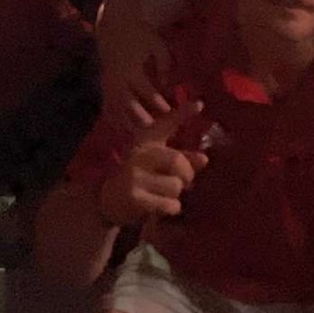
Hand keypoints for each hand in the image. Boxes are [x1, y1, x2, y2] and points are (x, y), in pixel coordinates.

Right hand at [97, 99, 206, 225]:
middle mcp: (139, 154)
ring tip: (163, 196)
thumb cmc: (141, 179)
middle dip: (187, 175)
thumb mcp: (158, 165)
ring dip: (176, 196)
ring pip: (175, 186)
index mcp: (146, 142)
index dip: (182, 113)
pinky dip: (171, 209)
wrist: (108, 201)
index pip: (165, 123)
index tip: (199, 103)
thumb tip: (204, 159)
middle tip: (184, 183)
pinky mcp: (134, 197)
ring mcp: (134, 175)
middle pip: (177, 161)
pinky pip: (169, 205)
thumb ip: (181, 159)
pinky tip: (159, 208)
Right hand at [98, 7, 170, 124]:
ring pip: (114, 104)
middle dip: (139, 116)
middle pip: (128, 102)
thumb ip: (164, 64)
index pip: (147, 90)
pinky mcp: (103, 78)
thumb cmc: (139, 31)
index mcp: (132, 68)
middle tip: (151, 127)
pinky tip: (115, 122)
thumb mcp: (157, 45)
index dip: (158, 101)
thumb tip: (166, 82)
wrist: (114, 19)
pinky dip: (111, 112)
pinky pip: (106, 100)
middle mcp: (118, 76)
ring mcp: (108, 78)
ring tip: (132, 130)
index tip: (168, 111)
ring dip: (123, 118)